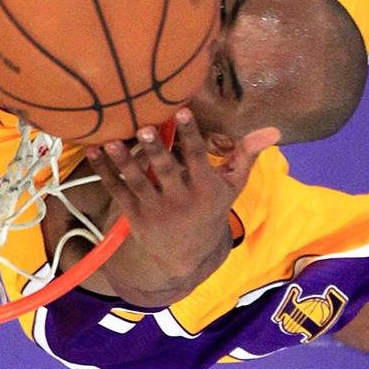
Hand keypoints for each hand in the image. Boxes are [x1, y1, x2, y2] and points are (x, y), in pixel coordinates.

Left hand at [85, 109, 279, 307]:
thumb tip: (275, 130)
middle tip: (143, 127)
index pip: (197, 158)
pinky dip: (105, 173)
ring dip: (123, 161)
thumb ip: (247, 155)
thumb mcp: (233, 186)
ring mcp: (156, 209)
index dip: (189, 136)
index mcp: (205, 188)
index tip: (180, 113)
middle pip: (166, 171)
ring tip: (111, 141)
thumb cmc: (211, 210)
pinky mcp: (135, 216)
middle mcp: (181, 199)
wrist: (186, 256)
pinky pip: (118, 192)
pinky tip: (93, 153)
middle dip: (155, 150)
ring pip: (138, 182)